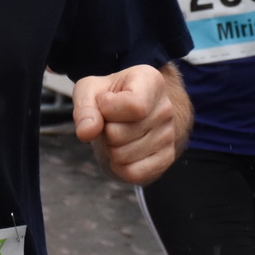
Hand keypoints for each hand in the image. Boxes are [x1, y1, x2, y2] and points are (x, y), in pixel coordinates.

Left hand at [73, 64, 190, 184]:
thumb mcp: (89, 92)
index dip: (107, 109)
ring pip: (123, 156)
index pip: (134, 106)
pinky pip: (134, 173)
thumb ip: (84, 109)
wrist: (127, 112)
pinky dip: (119, 167)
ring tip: (117, 134)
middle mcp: (165, 107)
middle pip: (120, 134)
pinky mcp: (167, 158)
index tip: (105, 101)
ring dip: (110, 149)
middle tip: (110, 122)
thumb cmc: (107, 97)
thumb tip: (87, 132)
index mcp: (151, 81)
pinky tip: (122, 151)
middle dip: (104, 131)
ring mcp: (169, 135)